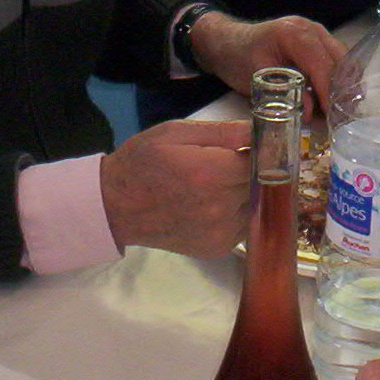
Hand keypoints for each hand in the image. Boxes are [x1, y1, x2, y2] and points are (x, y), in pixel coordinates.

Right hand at [100, 118, 249, 254]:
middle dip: (252, 172)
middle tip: (228, 162)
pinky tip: (214, 203)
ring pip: (256, 206)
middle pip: (261, 185)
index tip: (252, 146)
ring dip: (246, 193)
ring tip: (218, 183)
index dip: (261, 151)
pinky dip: (237, 212)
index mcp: (211, 173)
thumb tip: (261, 132)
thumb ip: (224, 131)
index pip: (263, 161)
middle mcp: (219, 207)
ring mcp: (220, 232)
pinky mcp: (217, 248)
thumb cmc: (144, 160)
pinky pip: (243, 225)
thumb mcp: (178, 132)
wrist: (116, 205)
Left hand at [187, 10, 343, 110]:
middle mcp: (310, 29)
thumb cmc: (237, 57)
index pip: (321, 64)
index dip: (329, 91)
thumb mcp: (256, 79)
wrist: (227, 42)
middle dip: (343, 90)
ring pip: (342, 60)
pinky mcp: (318, 42)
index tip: (332, 115)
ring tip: (340, 112)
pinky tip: (332, 100)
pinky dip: (337, 80)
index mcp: (293, 34)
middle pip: (339, 60)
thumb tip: (309, 114)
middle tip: (342, 118)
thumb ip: (284, 94)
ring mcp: (316, 33)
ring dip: (344, 86)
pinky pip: (335, 61)